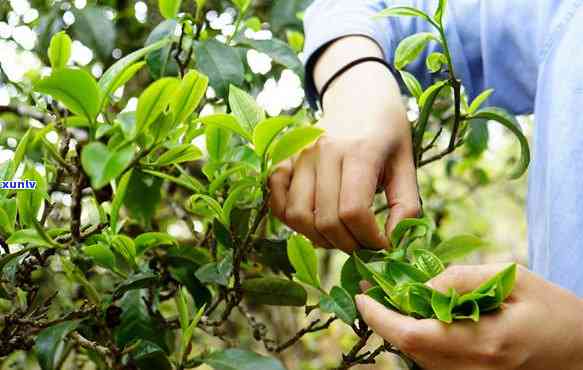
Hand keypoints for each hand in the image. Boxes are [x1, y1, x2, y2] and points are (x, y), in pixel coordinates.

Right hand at [269, 38, 419, 252]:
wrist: (359, 95)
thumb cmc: (387, 132)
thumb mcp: (407, 163)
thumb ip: (407, 205)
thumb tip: (395, 244)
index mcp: (359, 151)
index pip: (354, 211)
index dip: (369, 239)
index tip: (382, 245)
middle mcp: (323, 152)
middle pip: (326, 219)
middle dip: (348, 244)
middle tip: (363, 245)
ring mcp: (299, 155)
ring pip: (298, 215)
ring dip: (319, 238)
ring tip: (340, 236)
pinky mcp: (284, 160)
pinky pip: (277, 202)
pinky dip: (291, 221)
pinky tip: (314, 221)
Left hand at [355, 264, 582, 369]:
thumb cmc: (555, 311)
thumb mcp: (514, 279)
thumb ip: (463, 279)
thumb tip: (423, 283)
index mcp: (483, 341)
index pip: (413, 335)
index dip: (380, 317)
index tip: (362, 296)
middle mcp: (473, 369)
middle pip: (409, 350)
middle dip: (384, 321)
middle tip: (372, 294)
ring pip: (419, 360)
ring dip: (399, 332)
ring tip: (392, 302)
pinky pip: (435, 365)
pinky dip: (419, 342)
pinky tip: (420, 320)